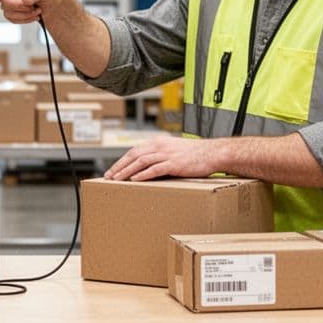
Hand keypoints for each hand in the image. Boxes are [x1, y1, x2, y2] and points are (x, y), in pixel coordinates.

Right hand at [0, 0, 64, 23]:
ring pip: (6, 11)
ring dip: (23, 14)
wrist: (55, 8)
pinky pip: (11, 18)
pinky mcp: (12, 11)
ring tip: (37, 11)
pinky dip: (23, 20)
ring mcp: (10, 0)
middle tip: (33, 7)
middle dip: (18, 6)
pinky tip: (33, 16)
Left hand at [104, 135, 225, 181]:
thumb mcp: (175, 150)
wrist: (213, 153)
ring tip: (117, 180)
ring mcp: (167, 154)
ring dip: (127, 171)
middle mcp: (160, 146)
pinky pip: (155, 169)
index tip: (112, 170)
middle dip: (119, 166)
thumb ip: (161, 155)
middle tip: (109, 177)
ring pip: (141, 162)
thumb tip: (148, 167)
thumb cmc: (195, 154)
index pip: (135, 150)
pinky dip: (143, 174)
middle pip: (134, 155)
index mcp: (159, 142)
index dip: (122, 160)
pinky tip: (134, 180)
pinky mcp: (174, 164)